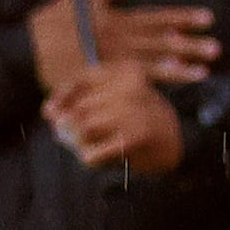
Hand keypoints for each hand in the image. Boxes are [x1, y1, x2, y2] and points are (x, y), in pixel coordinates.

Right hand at [28, 0, 217, 91]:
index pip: (156, 16)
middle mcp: (117, 38)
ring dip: (179, 66)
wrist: (24, 49)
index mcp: (115, 17)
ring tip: (204, 70)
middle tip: (215, 48)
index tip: (207, 19)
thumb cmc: (50, 22)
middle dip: (188, 44)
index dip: (182, 18)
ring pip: (151, 62)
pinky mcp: (102, 78)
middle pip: (159, 40)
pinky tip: (174, 85)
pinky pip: (132, 81)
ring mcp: (110, 59)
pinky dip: (155, 83)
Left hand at [44, 62, 185, 175]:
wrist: (181, 145)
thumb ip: (78, 101)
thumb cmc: (139, 121)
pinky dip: (90, 159)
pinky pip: (93, 153)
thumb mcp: (112, 101)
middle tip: (77, 140)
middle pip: (77, 109)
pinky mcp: (138, 137)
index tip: (50, 114)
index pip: (78, 81)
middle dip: (69, 129)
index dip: (60, 99)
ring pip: (81, 130)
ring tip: (90, 149)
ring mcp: (136, 110)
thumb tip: (49, 113)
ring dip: (79, 145)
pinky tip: (100, 159)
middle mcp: (132, 86)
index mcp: (126, 71)